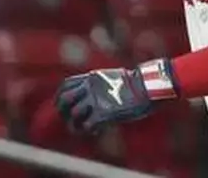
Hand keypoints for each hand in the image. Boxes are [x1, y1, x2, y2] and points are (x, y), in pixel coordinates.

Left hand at [56, 59, 176, 131]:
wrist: (147, 87)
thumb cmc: (135, 84)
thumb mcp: (112, 78)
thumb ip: (98, 85)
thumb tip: (92, 94)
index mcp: (91, 77)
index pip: (66, 85)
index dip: (60, 97)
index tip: (62, 105)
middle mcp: (90, 87)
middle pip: (65, 100)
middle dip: (63, 111)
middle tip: (69, 119)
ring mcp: (96, 100)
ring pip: (74, 114)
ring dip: (76, 124)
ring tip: (83, 129)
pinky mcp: (104, 113)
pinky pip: (87, 125)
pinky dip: (88, 130)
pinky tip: (96, 131)